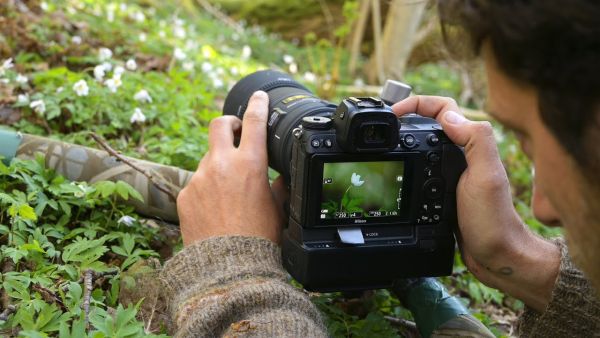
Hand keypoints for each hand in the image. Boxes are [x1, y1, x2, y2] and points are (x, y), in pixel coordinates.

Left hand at [177, 91, 286, 245]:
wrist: (228, 266)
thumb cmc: (258, 239)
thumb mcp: (277, 207)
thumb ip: (277, 185)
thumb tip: (280, 177)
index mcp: (250, 165)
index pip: (255, 122)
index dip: (258, 105)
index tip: (259, 97)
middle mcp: (221, 165)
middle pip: (219, 125)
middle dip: (229, 124)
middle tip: (236, 132)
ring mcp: (199, 179)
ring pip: (208, 158)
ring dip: (218, 165)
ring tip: (229, 193)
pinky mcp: (185, 195)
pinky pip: (196, 183)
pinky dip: (206, 188)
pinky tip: (215, 209)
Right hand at [393, 96, 559, 310]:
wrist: (496, 256)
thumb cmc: (493, 221)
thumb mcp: (486, 177)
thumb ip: (475, 141)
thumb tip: (449, 115)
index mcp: (470, 145)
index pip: (443, 108)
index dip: (417, 103)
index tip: (394, 112)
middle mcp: (462, 155)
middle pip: (432, 122)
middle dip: (407, 115)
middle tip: (385, 123)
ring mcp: (452, 172)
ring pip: (426, 144)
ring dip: (406, 137)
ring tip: (385, 141)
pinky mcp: (443, 190)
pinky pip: (423, 167)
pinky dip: (408, 162)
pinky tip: (397, 171)